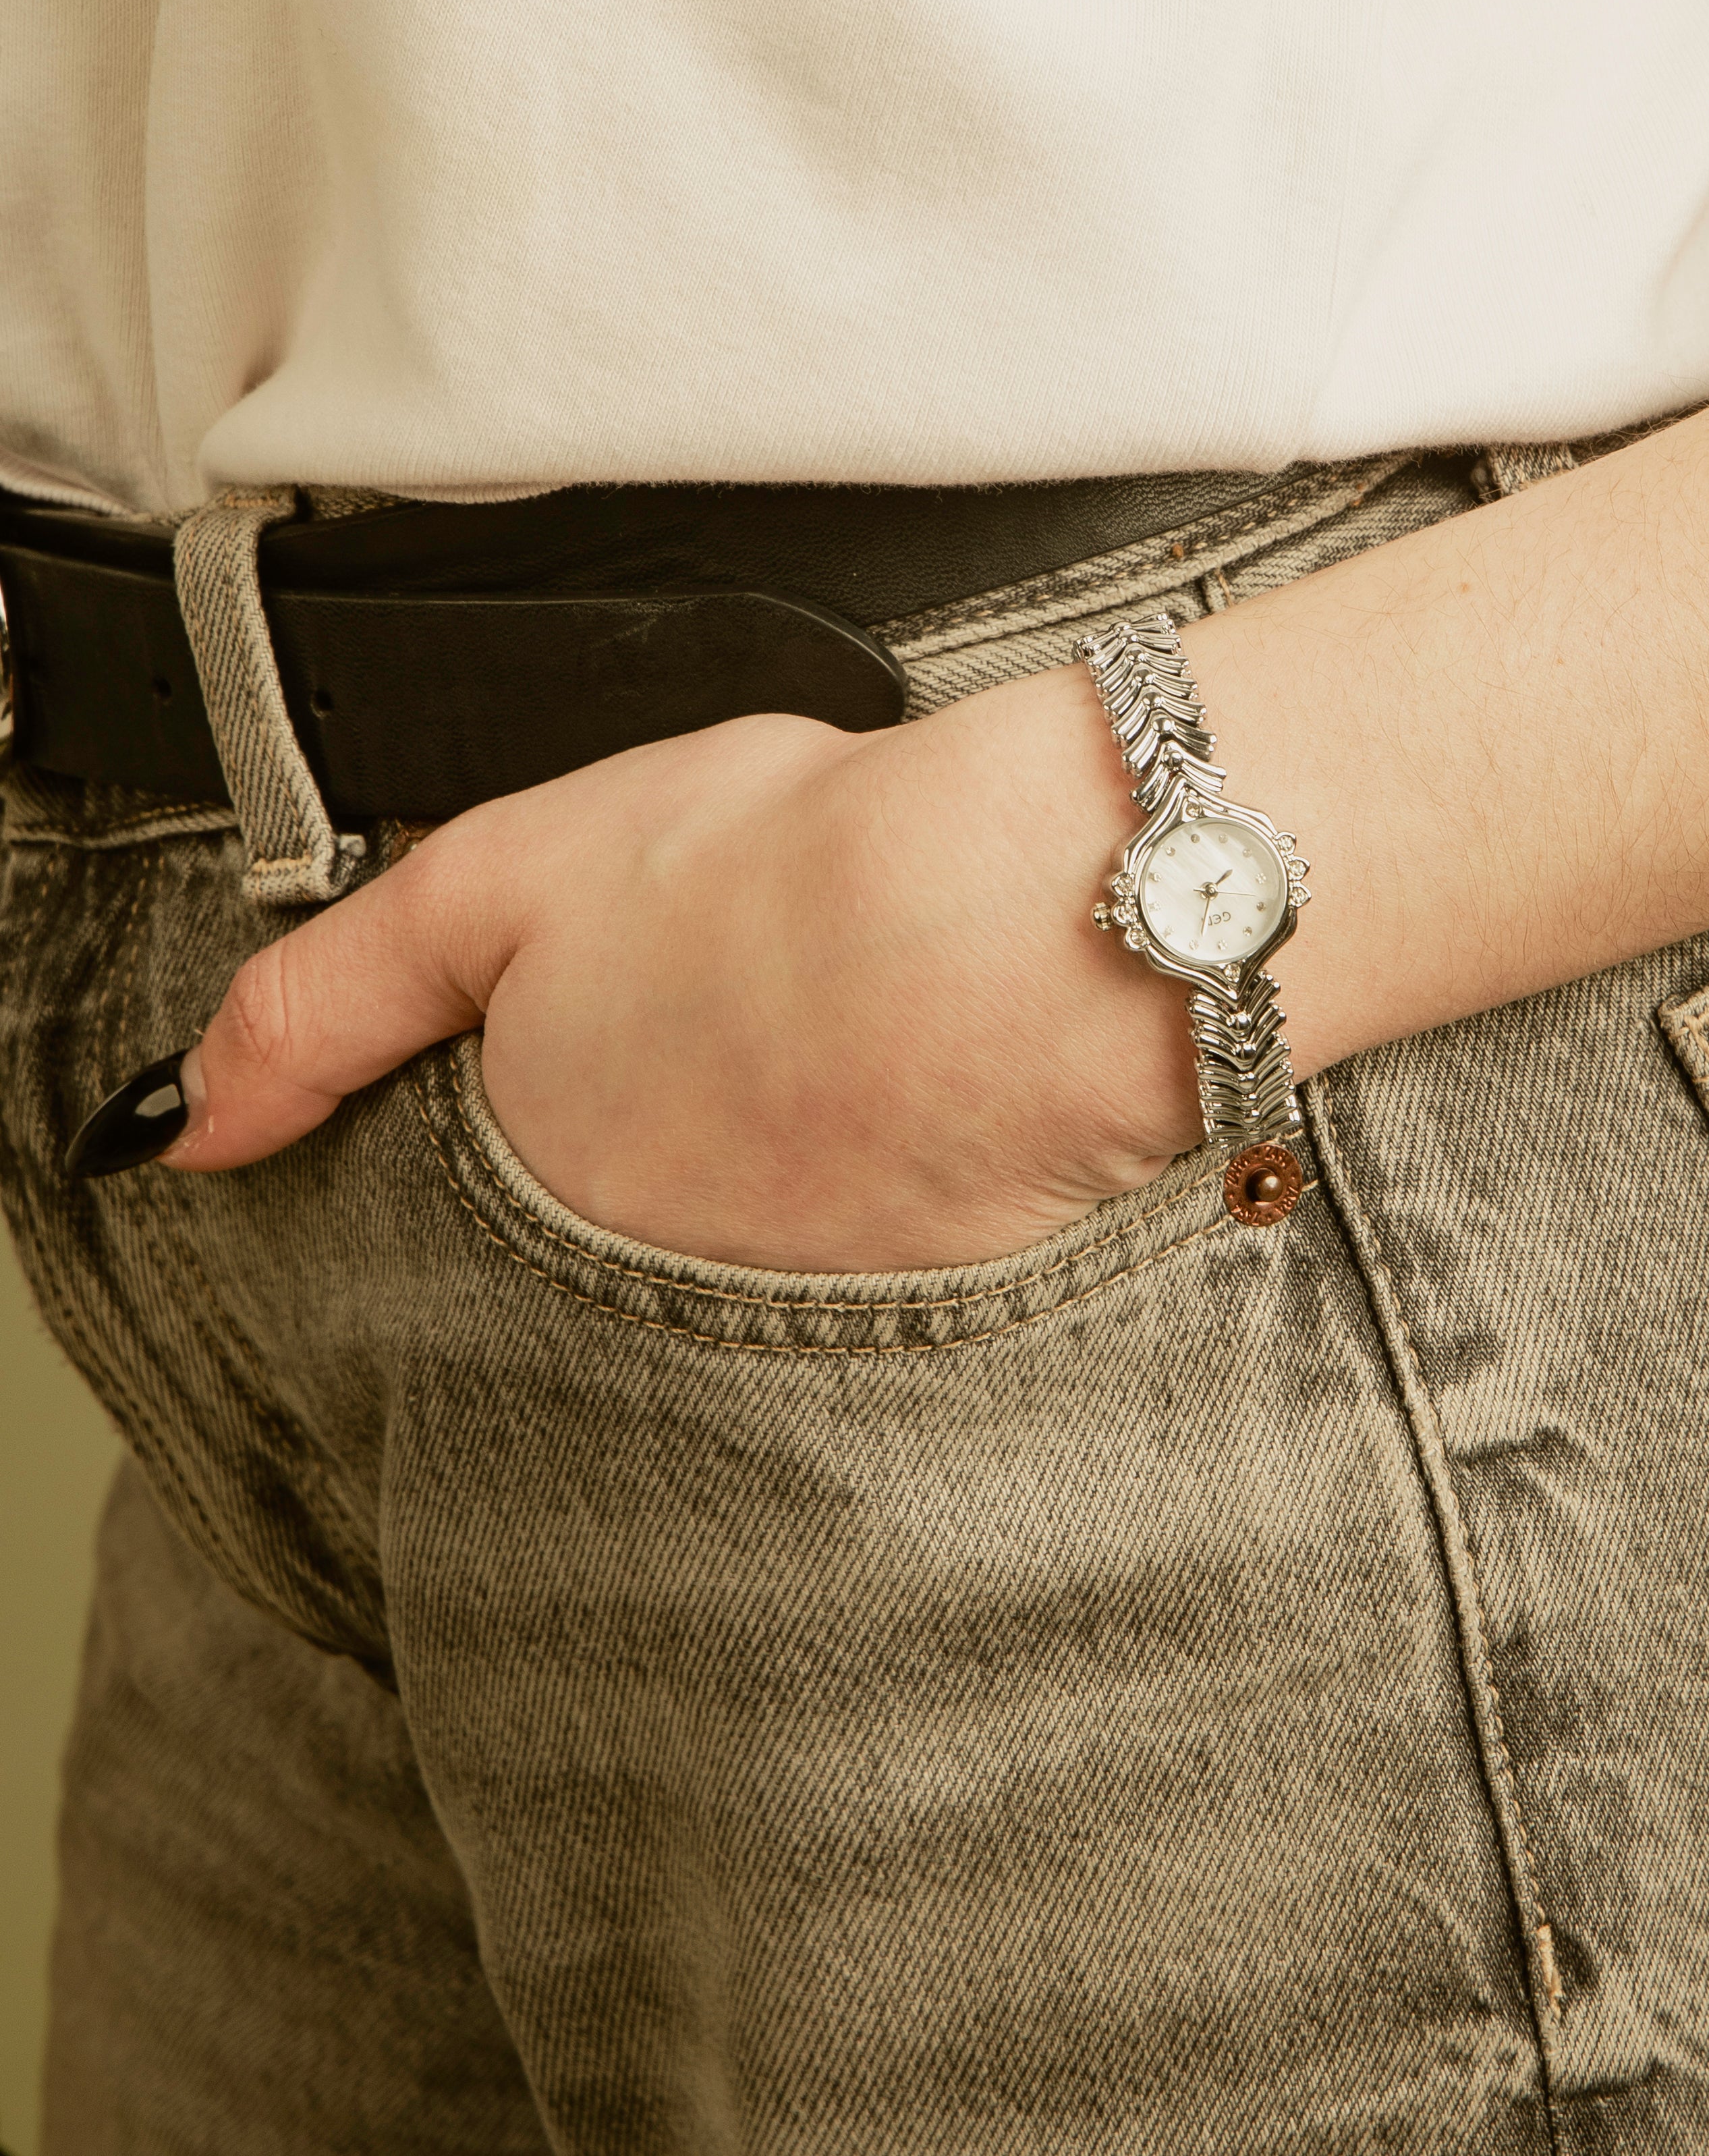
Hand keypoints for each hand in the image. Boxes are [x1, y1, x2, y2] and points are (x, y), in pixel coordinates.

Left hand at [159, 672, 1202, 1273]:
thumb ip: (327, 1002)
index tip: (595, 1058)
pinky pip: (877, 1292)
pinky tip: (928, 1116)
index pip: (480, 1216)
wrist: (1021, 932)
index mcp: (538, 1190)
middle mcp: (649, 1302)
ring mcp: (793, 1328)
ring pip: (744, 1278)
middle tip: (734, 1043)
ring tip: (836, 1070)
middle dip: (652, 1171)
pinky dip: (891, 1214)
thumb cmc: (781, 881)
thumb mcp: (499, 885)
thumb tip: (180, 1127)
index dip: (528, 1124)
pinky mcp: (930, 1335)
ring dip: (776, 1195)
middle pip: (610, 1260)